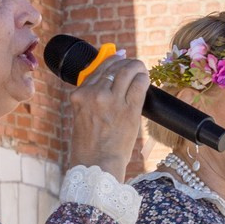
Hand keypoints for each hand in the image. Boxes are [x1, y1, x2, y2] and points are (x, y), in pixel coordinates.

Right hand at [66, 51, 150, 181]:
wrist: (96, 165)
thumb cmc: (89, 146)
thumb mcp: (81, 117)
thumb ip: (90, 99)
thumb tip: (106, 83)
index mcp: (79, 95)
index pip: (97, 69)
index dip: (111, 61)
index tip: (119, 58)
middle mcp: (93, 94)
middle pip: (113, 66)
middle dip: (125, 63)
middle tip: (134, 65)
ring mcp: (111, 100)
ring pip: (127, 71)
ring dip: (136, 67)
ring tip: (141, 70)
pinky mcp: (129, 109)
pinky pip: (139, 84)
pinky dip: (143, 78)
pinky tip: (145, 79)